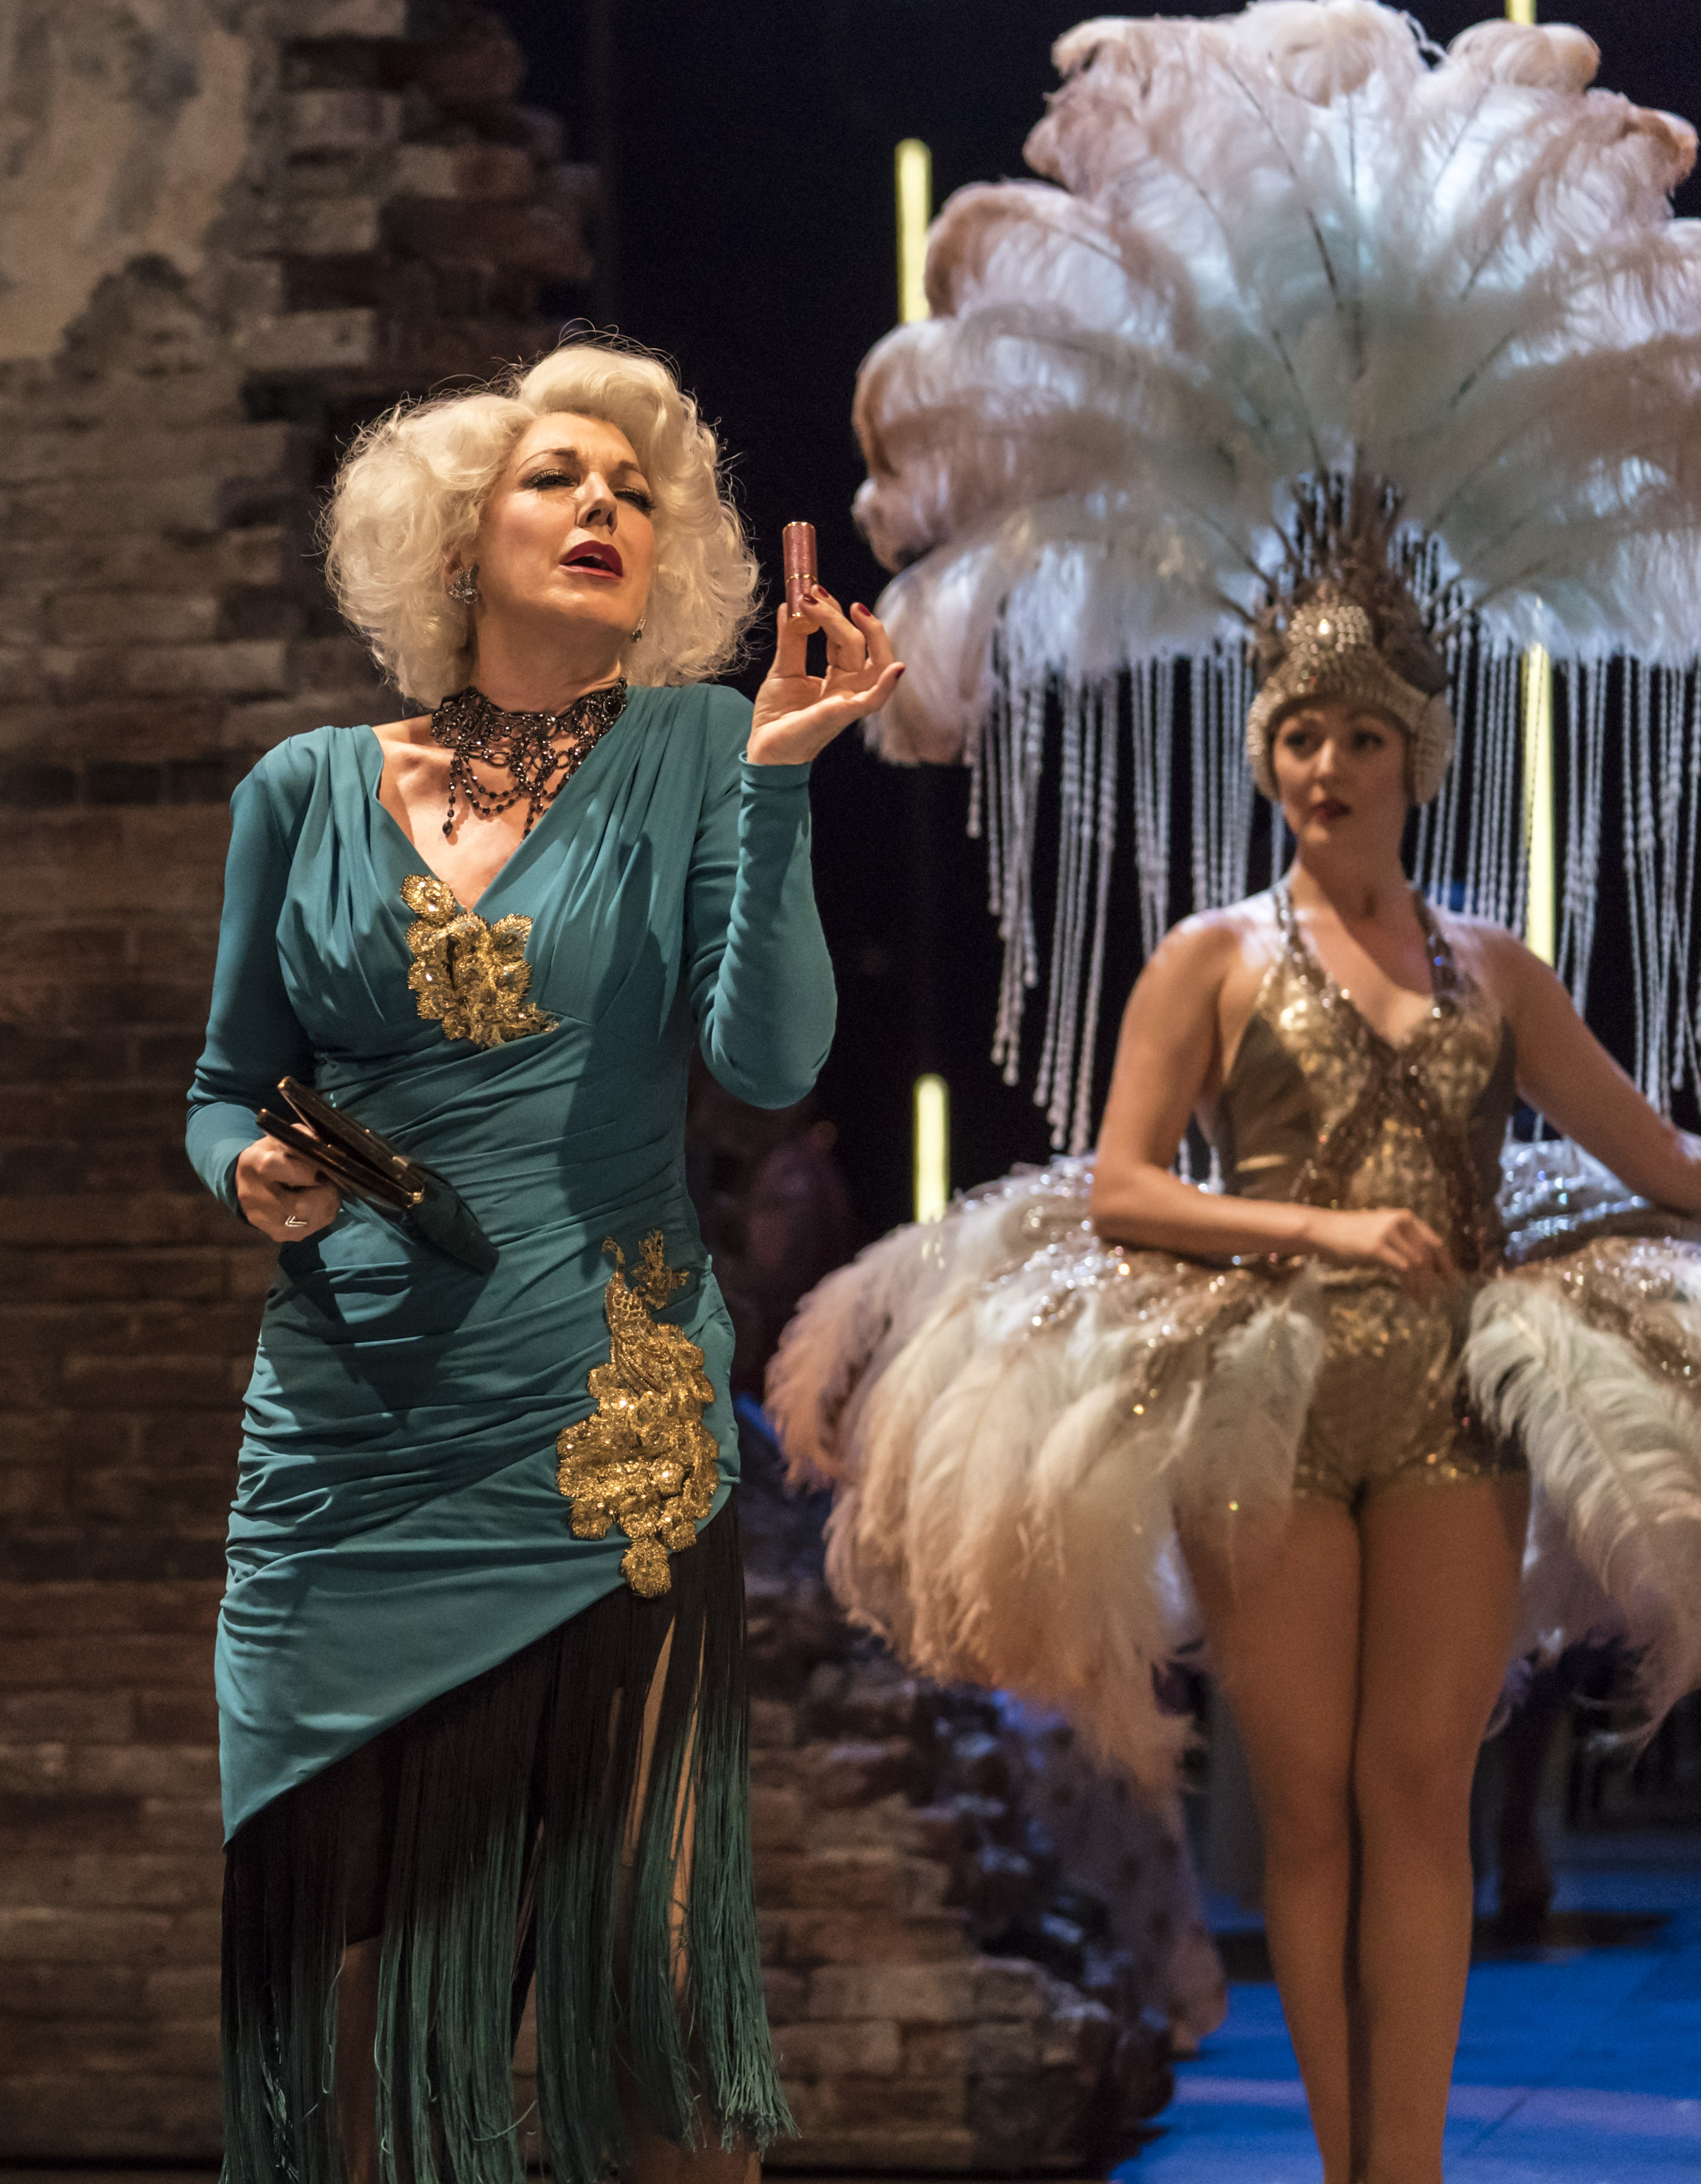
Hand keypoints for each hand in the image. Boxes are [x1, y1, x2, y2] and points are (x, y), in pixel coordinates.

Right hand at [235, 1133, 340, 1242]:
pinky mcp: (275, 1234)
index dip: (310, 1172)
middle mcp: (253, 1195)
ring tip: (327, 1192)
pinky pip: (310, 1230)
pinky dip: (321, 1217)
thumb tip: (324, 1147)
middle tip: (330, 1182)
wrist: (249, 1181)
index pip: (284, 1170)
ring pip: (309, 1221)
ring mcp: (263, 1220)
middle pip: (300, 1205)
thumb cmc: (271, 1155)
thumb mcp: (282, 1139)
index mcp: (254, 1164)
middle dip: (325, 1193)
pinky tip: (318, 1205)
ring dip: (328, 1206)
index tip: (325, 1169)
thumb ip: (302, 1138)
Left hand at [746, 589, 903, 764]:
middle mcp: (848, 687)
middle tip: (819, 595)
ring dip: (868, 635)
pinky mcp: (842, 715)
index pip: (845, 638)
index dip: (833, 613)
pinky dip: (887, 686)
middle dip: (842, 617)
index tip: (813, 592)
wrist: (764, 750)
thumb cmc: (776, 717)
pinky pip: (873, 701)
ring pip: (874, 664)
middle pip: (860, 645)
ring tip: (854, 611)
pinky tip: (897, 669)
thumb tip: (790, 606)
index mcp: (837, 677)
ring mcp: (849, 700)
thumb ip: (791, 640)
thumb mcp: (783, 670)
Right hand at [1299, 1206, 1457, 1301]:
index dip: (1446, 1264)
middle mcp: (1402, 1222)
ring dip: (1424, 1287)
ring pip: (1419, 1263)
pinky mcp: (1378, 1247)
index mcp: (1406, 1218)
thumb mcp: (1381, 1234)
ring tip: (1423, 1303)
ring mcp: (1390, 1233)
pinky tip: (1409, 1296)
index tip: (1450, 1283)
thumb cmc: (1349, 1236)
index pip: (1435, 1242)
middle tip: (1440, 1298)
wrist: (1323, 1230)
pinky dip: (1410, 1285)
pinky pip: (1405, 1269)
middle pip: (1430, 1254)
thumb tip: (1422, 1269)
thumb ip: (1402, 1245)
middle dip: (1438, 1279)